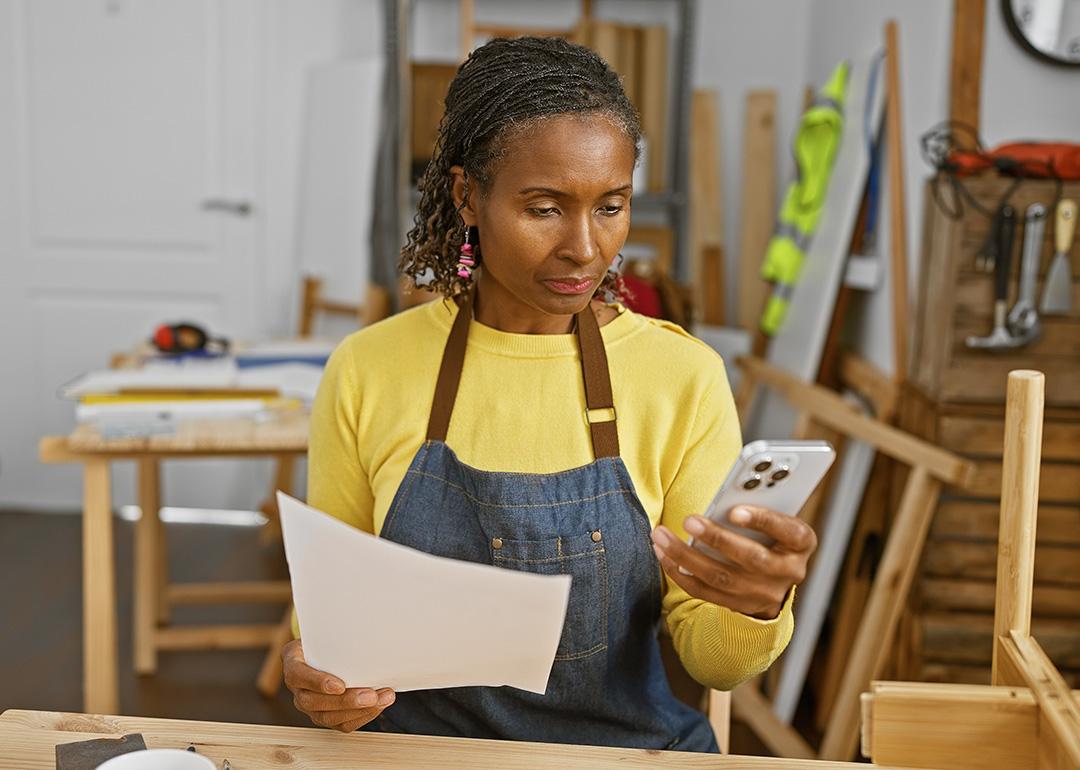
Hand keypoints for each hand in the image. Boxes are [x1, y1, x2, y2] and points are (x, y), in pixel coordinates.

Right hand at [282, 639, 394, 731]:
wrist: (323, 653)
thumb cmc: (326, 640)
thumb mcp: (324, 631)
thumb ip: (336, 629)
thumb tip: (361, 618)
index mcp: (293, 664)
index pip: (299, 675)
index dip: (318, 682)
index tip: (339, 685)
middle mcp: (298, 689)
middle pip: (316, 702)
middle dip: (347, 701)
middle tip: (372, 695)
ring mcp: (310, 707)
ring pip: (330, 717)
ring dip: (361, 710)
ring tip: (384, 698)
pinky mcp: (325, 717)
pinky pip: (343, 724)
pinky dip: (364, 716)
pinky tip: (380, 704)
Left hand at [650, 506, 816, 619]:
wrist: (777, 581)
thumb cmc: (772, 535)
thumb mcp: (778, 520)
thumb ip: (759, 507)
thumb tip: (725, 498)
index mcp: (801, 544)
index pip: (789, 531)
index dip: (763, 521)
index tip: (734, 510)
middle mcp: (787, 572)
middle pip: (750, 558)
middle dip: (716, 539)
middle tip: (688, 520)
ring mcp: (762, 593)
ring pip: (720, 577)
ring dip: (685, 555)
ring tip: (661, 535)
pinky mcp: (738, 605)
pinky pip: (703, 591)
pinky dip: (679, 572)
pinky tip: (663, 553)